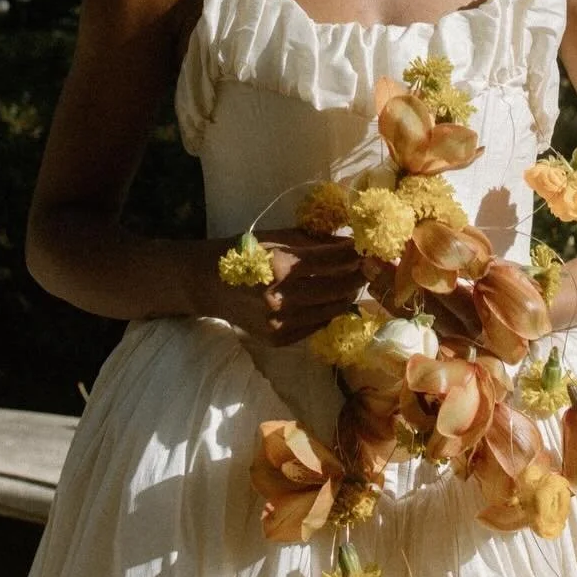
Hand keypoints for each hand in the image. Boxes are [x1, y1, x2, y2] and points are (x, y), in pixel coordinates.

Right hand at [207, 228, 363, 346]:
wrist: (208, 284)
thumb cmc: (243, 253)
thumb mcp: (276, 238)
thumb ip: (312, 241)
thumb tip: (348, 243)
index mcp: (280, 266)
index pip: (329, 260)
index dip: (352, 254)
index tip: (367, 248)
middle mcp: (281, 298)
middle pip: (335, 288)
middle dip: (356, 275)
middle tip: (369, 267)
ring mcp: (279, 323)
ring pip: (330, 310)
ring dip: (346, 295)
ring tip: (354, 283)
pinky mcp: (278, 339)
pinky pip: (315, 326)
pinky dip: (328, 312)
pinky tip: (333, 300)